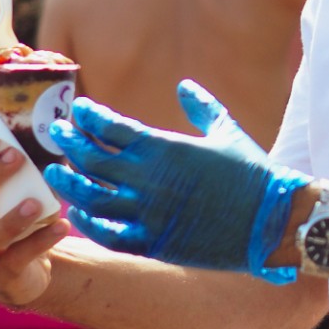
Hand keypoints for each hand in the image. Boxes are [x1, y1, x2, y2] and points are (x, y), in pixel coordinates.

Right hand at [0, 129, 68, 309]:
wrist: (24, 268)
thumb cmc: (11, 212)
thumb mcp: (6, 183)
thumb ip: (6, 149)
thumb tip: (16, 101)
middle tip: (14, 155)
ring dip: (10, 219)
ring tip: (35, 203)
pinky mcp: (2, 275)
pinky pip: (18, 259)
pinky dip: (40, 242)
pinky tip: (61, 226)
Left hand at [46, 81, 309, 281]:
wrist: (271, 220)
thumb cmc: (253, 173)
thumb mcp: (228, 131)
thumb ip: (201, 107)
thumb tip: (184, 85)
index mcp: (166, 148)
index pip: (112, 127)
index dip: (91, 116)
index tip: (80, 109)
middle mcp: (150, 180)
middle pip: (93, 159)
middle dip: (71, 142)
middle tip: (58, 132)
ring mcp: (149, 214)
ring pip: (91, 197)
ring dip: (69, 183)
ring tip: (57, 172)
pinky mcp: (154, 243)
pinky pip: (108, 234)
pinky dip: (88, 223)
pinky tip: (79, 212)